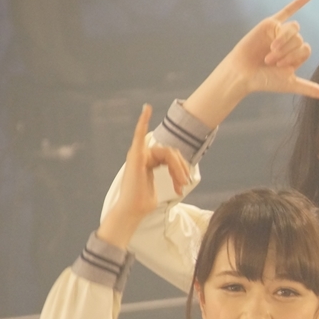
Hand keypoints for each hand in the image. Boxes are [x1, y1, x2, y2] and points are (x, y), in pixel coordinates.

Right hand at [96, 105, 189, 248]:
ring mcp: (138, 154)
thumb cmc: (144, 202)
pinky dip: (143, 121)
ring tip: (180, 184)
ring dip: (177, 169)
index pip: (170, 156)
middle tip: (185, 184)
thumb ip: (170, 178)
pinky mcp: (136, 155)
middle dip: (180, 169)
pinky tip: (146, 109)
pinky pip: (139, 135)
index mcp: (149, 162)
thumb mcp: (161, 188)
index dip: (179, 168)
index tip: (184, 183)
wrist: (133, 210)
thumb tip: (183, 181)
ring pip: (168, 153)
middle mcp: (143, 155)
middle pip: (171, 154)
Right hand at [184, 0, 318, 128]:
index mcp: (295, 56)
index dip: (295, 57)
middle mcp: (290, 44)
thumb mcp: (291, 84)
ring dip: (283, 41)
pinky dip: (298, 3)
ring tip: (269, 51)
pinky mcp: (270, 24)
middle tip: (271, 61)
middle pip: (299, 39)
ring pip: (293, 29)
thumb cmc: (265, 80)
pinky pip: (287, 11)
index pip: (306, 49)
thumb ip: (310, 89)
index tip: (281, 67)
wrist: (243, 72)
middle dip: (287, 51)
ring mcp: (280, 33)